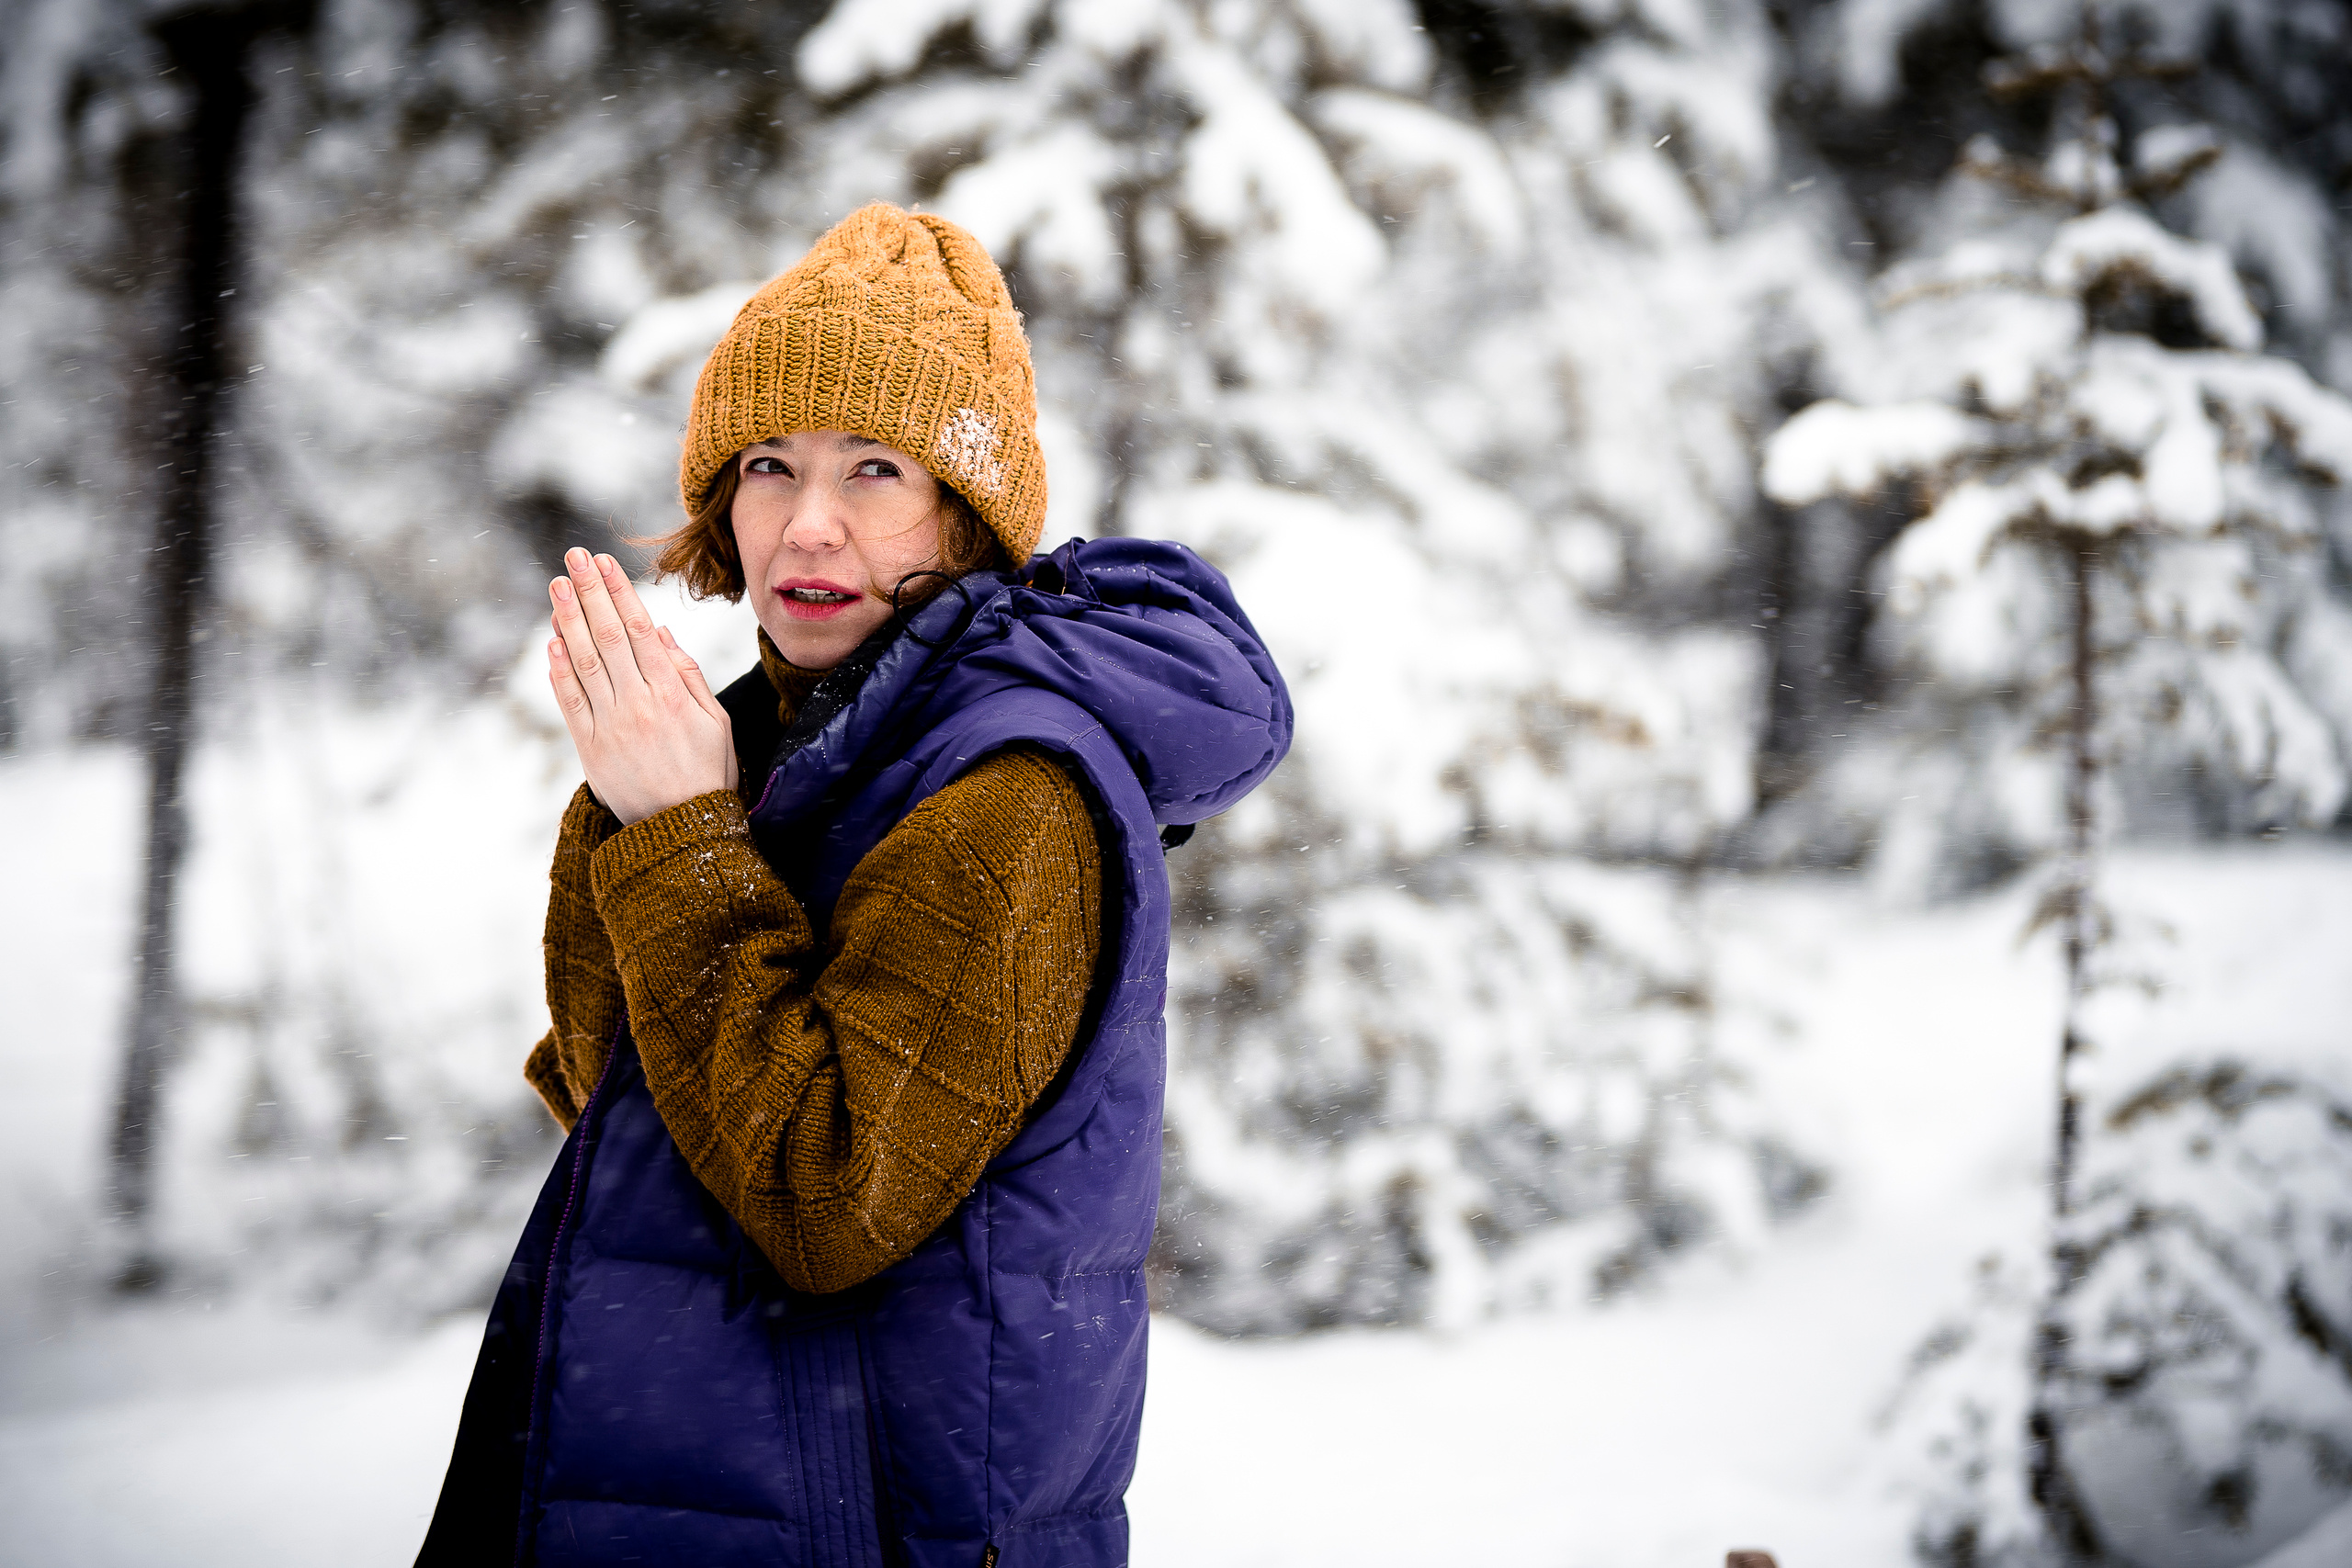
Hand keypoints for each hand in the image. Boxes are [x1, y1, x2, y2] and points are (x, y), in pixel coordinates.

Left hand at [547, 548, 737, 824]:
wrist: (683, 832)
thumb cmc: (706, 774)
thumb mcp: (716, 723)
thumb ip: (689, 677)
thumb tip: (664, 634)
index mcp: (672, 695)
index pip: (641, 630)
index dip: (619, 593)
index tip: (604, 563)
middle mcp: (638, 705)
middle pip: (609, 637)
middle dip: (589, 593)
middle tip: (573, 558)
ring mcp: (610, 727)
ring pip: (584, 663)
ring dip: (567, 621)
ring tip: (557, 587)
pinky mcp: (590, 749)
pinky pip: (571, 703)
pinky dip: (559, 671)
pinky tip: (552, 641)